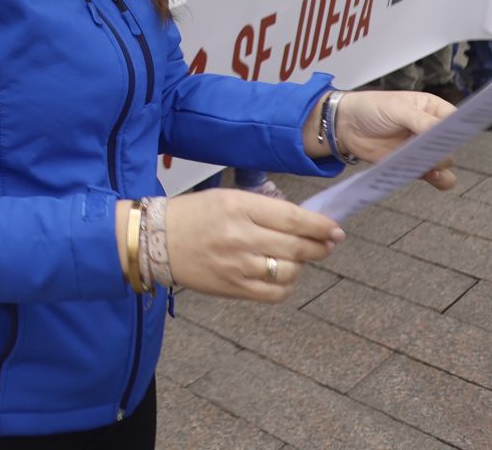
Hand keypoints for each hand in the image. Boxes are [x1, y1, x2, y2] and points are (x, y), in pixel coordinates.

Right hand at [158, 189, 342, 302]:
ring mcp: (237, 266)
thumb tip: (302, 222)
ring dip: (301, 265)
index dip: (320, 226)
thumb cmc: (193, 215)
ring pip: (289, 271)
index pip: (292, 218)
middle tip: (327, 245)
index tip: (335, 230)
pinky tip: (282, 276)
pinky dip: (286, 286)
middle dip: (319, 247)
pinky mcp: (233, 288)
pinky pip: (274, 294)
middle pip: (296, 247)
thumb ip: (264, 208)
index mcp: (239, 207)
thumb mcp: (228, 198)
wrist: (156, 241)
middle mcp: (240, 236)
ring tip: (297, 258)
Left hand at [331, 91, 457, 189]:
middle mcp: (431, 130)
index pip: (456, 120)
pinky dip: (435, 179)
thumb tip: (443, 133)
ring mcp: (422, 149)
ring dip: (442, 167)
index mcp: (432, 109)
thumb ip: (420, 121)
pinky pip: (433, 176)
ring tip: (431, 166)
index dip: (459, 129)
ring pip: (446, 164)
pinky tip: (427, 174)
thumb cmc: (370, 108)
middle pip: (452, 145)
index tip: (455, 136)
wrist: (345, 125)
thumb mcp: (396, 108)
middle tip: (430, 150)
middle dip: (444, 150)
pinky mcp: (412, 165)